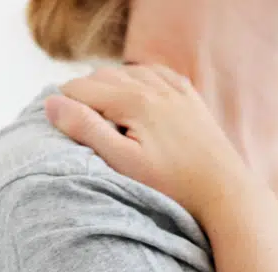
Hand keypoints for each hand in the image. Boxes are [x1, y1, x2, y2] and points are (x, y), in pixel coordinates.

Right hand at [43, 64, 259, 223]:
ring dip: (110, 86)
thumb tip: (51, 103)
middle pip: (102, 76)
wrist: (225, 193)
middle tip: (76, 123)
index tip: (58, 127)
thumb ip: (86, 130)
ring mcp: (175, 89)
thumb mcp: (123, 163)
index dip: (63, 105)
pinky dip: (140, 81)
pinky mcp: (190, 98)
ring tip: (103, 115)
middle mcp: (154, 86)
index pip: (81, 88)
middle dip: (84, 94)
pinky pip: (156, 75)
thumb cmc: (173, 186)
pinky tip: (136, 99)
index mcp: (134, 100)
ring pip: (128, 71)